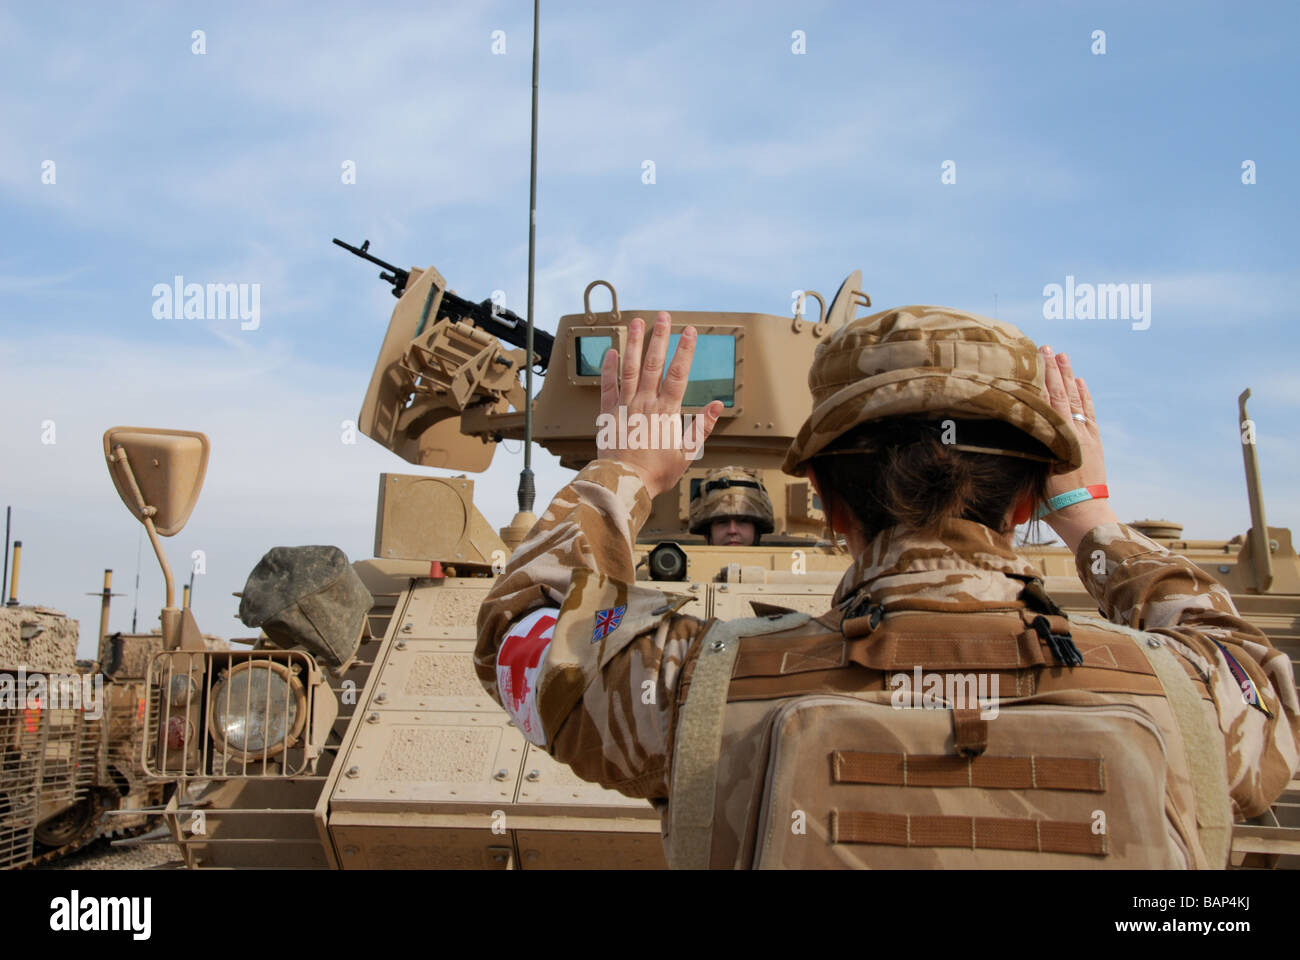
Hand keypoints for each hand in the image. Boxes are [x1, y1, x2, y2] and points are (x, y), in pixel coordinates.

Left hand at [596, 312, 723, 498]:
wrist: (624, 484)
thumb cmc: (658, 472)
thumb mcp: (688, 454)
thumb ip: (703, 427)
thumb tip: (718, 405)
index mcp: (666, 412)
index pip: (678, 374)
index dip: (685, 350)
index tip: (690, 331)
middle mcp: (645, 403)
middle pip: (654, 364)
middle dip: (660, 337)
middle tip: (664, 315)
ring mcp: (625, 406)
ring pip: (630, 368)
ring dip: (635, 343)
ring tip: (638, 321)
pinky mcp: (608, 413)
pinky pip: (608, 385)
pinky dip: (609, 367)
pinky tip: (613, 350)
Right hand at [1039, 345, 1117, 552]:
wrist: (1082, 514)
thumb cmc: (1051, 501)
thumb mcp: (1032, 473)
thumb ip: (1025, 450)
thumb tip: (1010, 427)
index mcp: (1054, 438)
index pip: (1045, 401)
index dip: (1040, 379)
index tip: (1034, 357)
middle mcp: (1070, 432)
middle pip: (1060, 394)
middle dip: (1053, 370)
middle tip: (1046, 348)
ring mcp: (1084, 436)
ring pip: (1075, 400)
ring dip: (1069, 377)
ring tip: (1063, 356)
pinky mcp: (1093, 443)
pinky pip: (1088, 413)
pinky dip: (1085, 397)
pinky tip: (1081, 382)